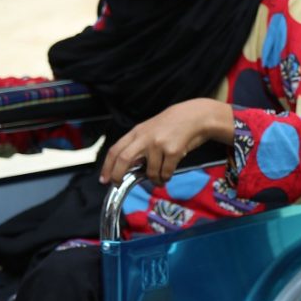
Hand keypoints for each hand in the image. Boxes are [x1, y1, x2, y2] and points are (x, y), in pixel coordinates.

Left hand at [100, 98, 232, 185]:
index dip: (107, 167)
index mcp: (137, 132)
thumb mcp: (151, 130)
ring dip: (153, 180)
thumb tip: (130, 166)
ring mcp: (158, 144)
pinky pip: (165, 172)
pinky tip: (167, 176)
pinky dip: (165, 177)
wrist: (195, 116)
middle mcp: (145, 138)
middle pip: (124, 159)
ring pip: (149, 171)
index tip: (104, 179)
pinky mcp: (173, 151)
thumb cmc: (174, 124)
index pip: (116, 150)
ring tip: (158, 180)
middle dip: (118, 175)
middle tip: (118, 184)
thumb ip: (140, 144)